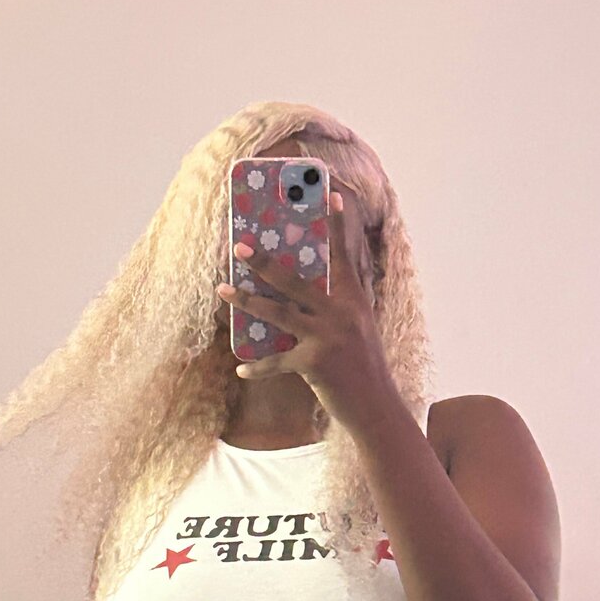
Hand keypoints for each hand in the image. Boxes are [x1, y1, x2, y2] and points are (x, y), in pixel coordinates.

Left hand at [216, 192, 396, 436]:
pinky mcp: (314, 363)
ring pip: (279, 313)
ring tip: (223, 288)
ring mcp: (327, 337)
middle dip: (265, 262)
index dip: (337, 224)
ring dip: (247, 300)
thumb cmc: (363, 367)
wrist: (376, 407)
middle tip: (241, 246)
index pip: (344, 256)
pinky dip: (258, 367)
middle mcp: (342, 313)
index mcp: (355, 300)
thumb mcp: (357, 329)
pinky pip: (277, 362)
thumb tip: (302, 294)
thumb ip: (337, 308)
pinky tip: (241, 369)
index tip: (329, 193)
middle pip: (296, 281)